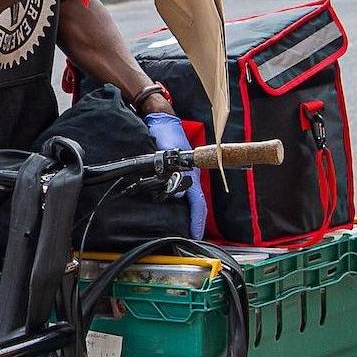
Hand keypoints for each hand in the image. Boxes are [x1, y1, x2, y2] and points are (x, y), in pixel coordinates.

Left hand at [146, 112, 206, 237]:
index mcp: (190, 173)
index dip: (198, 219)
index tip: (196, 235)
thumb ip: (169, 169)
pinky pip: (177, 193)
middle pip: (193, 204)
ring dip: (184, 215)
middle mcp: (188, 177)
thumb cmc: (165, 130)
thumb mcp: (166, 150)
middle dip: (192, 222)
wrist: (159, 118)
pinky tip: (169, 214)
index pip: (197, 201)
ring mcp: (182, 175)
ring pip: (186, 200)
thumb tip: (178, 193)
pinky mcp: (174, 173)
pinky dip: (176, 206)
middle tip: (186, 239)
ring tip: (179, 231)